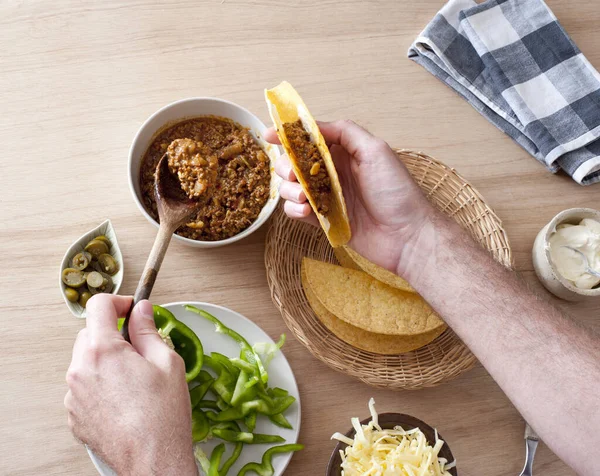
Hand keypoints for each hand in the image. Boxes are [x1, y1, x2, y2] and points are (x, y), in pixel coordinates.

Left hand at [65, 294, 196, 475]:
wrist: (153, 460)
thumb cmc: (163, 415)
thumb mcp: (167, 362)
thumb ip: (148, 330)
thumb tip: (142, 310)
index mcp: (103, 351)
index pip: (99, 306)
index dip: (119, 301)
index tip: (132, 309)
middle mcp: (80, 370)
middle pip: (90, 334)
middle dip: (113, 334)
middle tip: (140, 348)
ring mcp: (74, 395)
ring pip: (86, 361)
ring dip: (105, 360)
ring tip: (134, 380)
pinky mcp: (74, 415)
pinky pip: (84, 387)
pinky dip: (100, 384)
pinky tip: (124, 399)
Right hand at [266, 119, 434, 274]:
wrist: (407, 236)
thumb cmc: (397, 192)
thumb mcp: (375, 150)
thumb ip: (346, 132)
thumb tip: (315, 124)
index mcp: (346, 153)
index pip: (311, 139)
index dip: (289, 136)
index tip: (270, 134)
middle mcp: (335, 173)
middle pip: (296, 164)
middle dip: (287, 166)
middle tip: (292, 174)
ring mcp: (329, 198)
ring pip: (293, 188)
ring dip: (289, 189)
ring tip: (302, 196)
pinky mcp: (326, 221)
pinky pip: (299, 212)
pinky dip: (295, 210)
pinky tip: (305, 212)